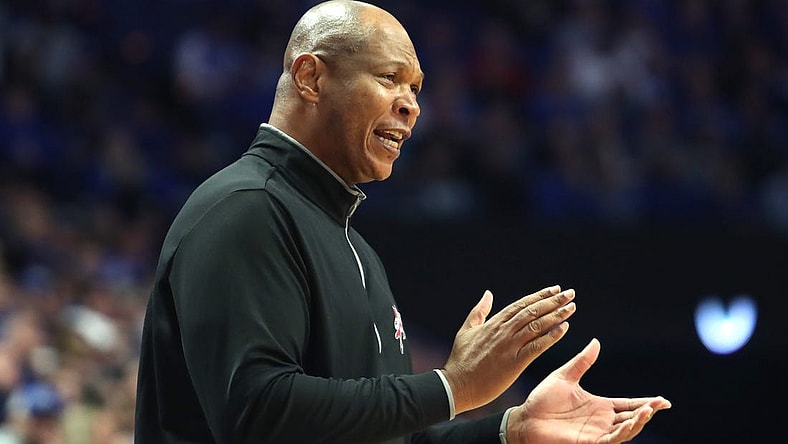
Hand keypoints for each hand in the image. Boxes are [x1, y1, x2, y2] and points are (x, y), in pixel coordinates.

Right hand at [442, 286, 575, 413]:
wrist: (456, 385)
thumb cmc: (460, 360)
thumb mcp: (466, 330)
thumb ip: (479, 311)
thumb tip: (488, 293)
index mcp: (493, 323)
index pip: (521, 304)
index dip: (539, 296)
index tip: (555, 289)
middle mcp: (503, 331)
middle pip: (532, 311)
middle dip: (553, 301)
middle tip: (570, 294)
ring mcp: (509, 346)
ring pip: (536, 325)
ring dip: (556, 315)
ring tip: (571, 307)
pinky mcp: (514, 363)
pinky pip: (536, 347)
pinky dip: (551, 336)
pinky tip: (564, 329)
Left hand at [506, 338, 671, 443]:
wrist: (525, 418)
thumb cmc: (542, 399)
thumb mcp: (565, 376)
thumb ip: (582, 361)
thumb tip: (596, 341)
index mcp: (599, 406)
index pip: (629, 404)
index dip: (646, 403)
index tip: (663, 400)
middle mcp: (601, 421)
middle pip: (632, 417)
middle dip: (648, 412)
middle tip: (660, 404)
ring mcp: (596, 433)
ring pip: (626, 431)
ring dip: (639, 422)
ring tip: (649, 411)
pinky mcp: (589, 442)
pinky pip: (611, 440)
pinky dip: (623, 432)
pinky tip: (630, 422)